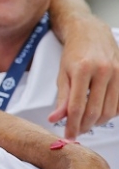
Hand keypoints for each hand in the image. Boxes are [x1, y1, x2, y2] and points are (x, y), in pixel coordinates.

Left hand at [49, 17, 118, 137]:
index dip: (72, 124)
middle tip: (76, 131)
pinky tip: (100, 113)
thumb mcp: (62, 73)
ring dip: (98, 122)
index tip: (68, 135)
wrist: (90, 32)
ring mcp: (117, 72)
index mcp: (82, 70)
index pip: (77, 106)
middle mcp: (103, 71)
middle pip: (95, 111)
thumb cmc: (73, 53)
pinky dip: (110, 113)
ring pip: (110, 110)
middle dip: (85, 126)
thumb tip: (55, 118)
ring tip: (87, 123)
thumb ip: (61, 97)